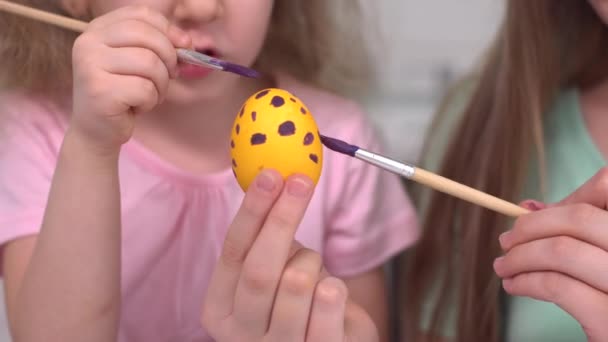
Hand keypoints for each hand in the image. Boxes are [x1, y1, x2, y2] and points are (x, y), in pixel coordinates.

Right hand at [70, 5, 190, 151]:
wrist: (97, 131)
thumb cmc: (123, 93)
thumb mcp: (141, 63)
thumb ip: (161, 46)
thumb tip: (188, 41)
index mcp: (98, 29)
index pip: (141, 14)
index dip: (168, 29)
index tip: (183, 47)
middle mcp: (89, 42)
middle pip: (148, 36)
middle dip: (169, 59)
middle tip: (167, 78)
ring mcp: (90, 65)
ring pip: (150, 63)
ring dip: (160, 84)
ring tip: (149, 95)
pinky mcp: (99, 90)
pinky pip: (145, 89)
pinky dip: (150, 101)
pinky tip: (136, 107)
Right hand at [202, 169, 377, 340]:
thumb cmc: (297, 306)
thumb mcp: (272, 275)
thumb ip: (267, 241)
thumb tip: (278, 181)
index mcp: (220, 309)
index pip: (232, 252)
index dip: (252, 211)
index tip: (270, 175)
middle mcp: (242, 336)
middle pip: (259, 269)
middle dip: (281, 218)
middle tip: (300, 182)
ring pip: (295, 282)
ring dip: (313, 262)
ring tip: (315, 269)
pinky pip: (329, 302)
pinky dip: (335, 285)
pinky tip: (331, 292)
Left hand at [494, 168, 607, 341]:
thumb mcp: (604, 258)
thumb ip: (577, 232)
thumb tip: (528, 208)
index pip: (607, 186)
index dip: (567, 199)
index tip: (529, 213)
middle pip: (579, 218)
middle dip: (531, 226)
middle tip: (506, 240)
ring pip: (562, 250)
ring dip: (520, 256)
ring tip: (503, 266)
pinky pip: (557, 286)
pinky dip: (526, 281)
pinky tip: (514, 285)